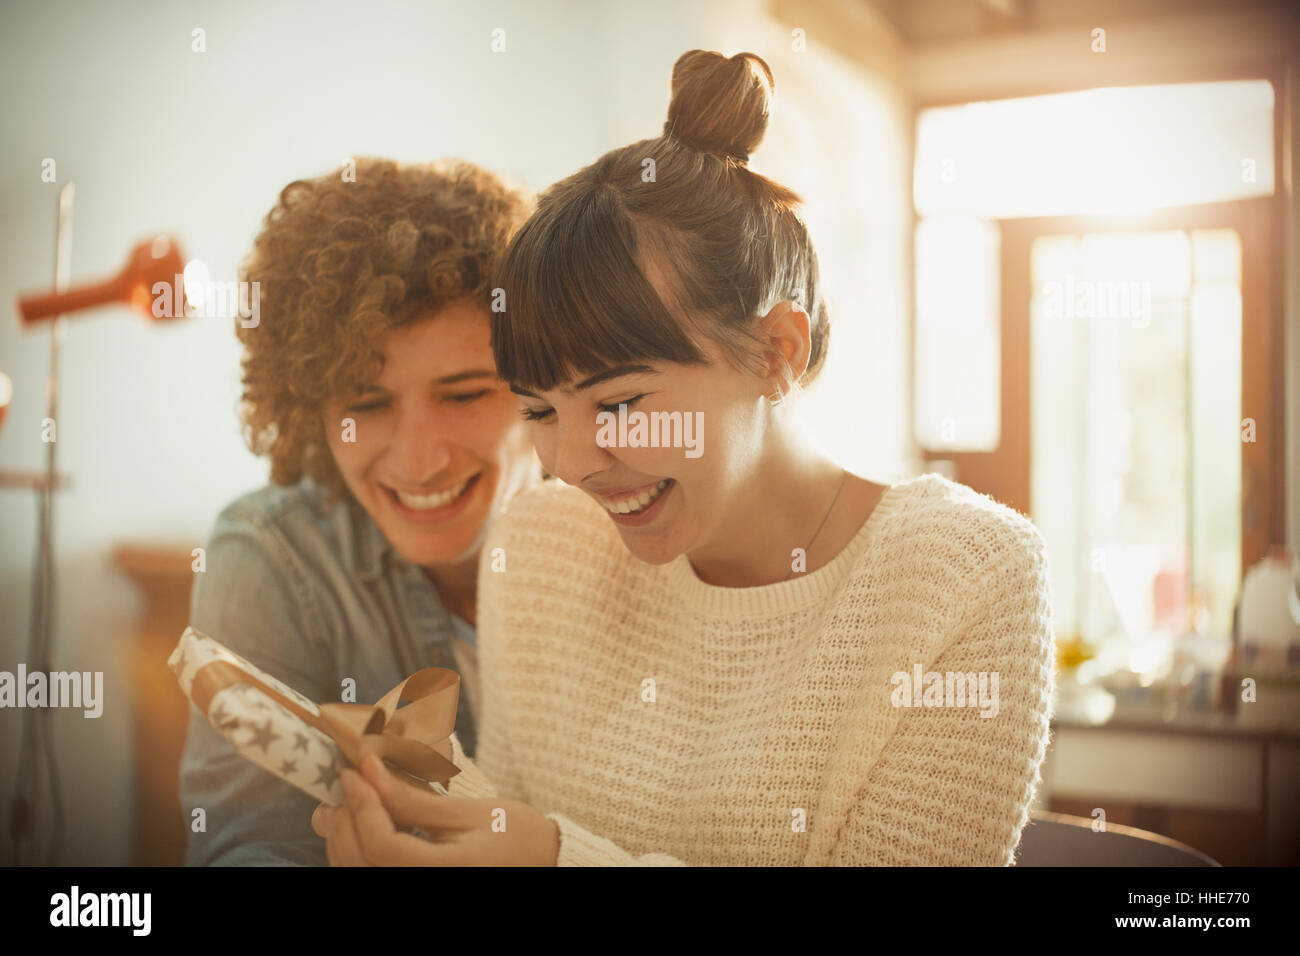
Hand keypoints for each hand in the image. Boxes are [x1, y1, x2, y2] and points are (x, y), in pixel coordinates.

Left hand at [310, 753, 559, 865]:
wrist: (542, 861)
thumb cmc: (513, 834)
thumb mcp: (467, 812)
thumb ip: (414, 799)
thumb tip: (370, 771)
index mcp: (444, 873)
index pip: (383, 847)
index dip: (362, 807)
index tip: (355, 770)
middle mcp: (424, 887)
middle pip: (361, 864)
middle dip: (346, 818)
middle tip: (349, 779)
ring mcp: (416, 891)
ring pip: (355, 872)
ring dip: (343, 835)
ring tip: (351, 797)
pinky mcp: (413, 885)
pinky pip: (368, 874)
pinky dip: (354, 850)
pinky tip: (360, 822)